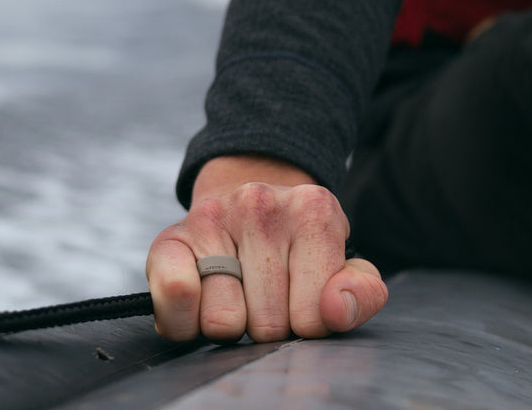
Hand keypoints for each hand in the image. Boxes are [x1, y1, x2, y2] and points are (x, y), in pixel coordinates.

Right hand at [146, 156, 387, 341]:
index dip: (307, 325)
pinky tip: (202, 300)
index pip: (314, 316)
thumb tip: (335, 312)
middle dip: (268, 326)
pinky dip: (185, 320)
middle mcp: (260, 205)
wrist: (244, 207)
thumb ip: (362, 294)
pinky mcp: (169, 239)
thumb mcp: (343, 267)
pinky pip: (177, 300)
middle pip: (268, 324)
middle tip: (266, 297)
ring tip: (236, 295)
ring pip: (222, 322)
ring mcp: (211, 217)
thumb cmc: (298, 252)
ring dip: (229, 325)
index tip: (302, 301)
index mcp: (314, 211)